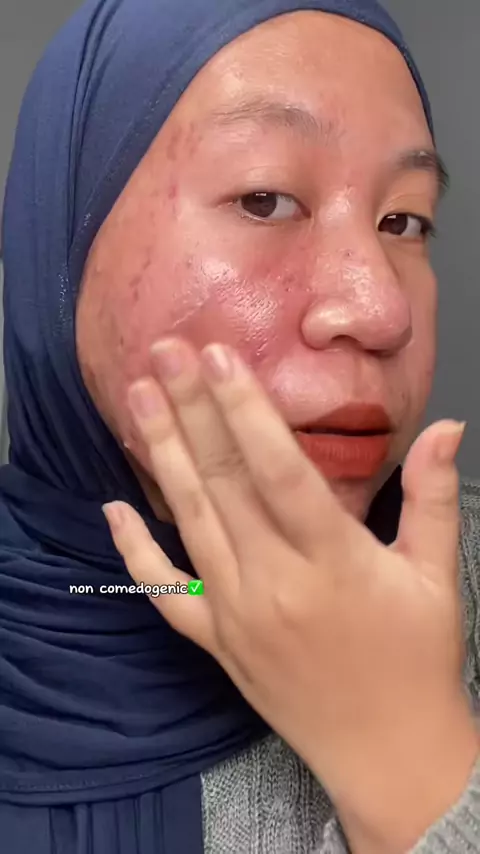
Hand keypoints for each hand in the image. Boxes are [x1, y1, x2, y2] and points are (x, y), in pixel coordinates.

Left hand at [103, 337, 478, 853]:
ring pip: (190, 521)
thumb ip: (432, 495)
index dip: (246, 410)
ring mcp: (236, 614)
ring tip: (141, 397)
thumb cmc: (417, 658)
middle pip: (224, 483)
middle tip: (165, 351)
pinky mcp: (216, 641)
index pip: (278, 471)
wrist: (386, 750)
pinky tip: (112, 509)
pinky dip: (135, 552)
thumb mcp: (436, 574)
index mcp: (334, 562)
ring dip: (162, 455)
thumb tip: (445, 426)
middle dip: (193, 410)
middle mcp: (275, 584)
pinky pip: (166, 592)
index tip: (218, 357)